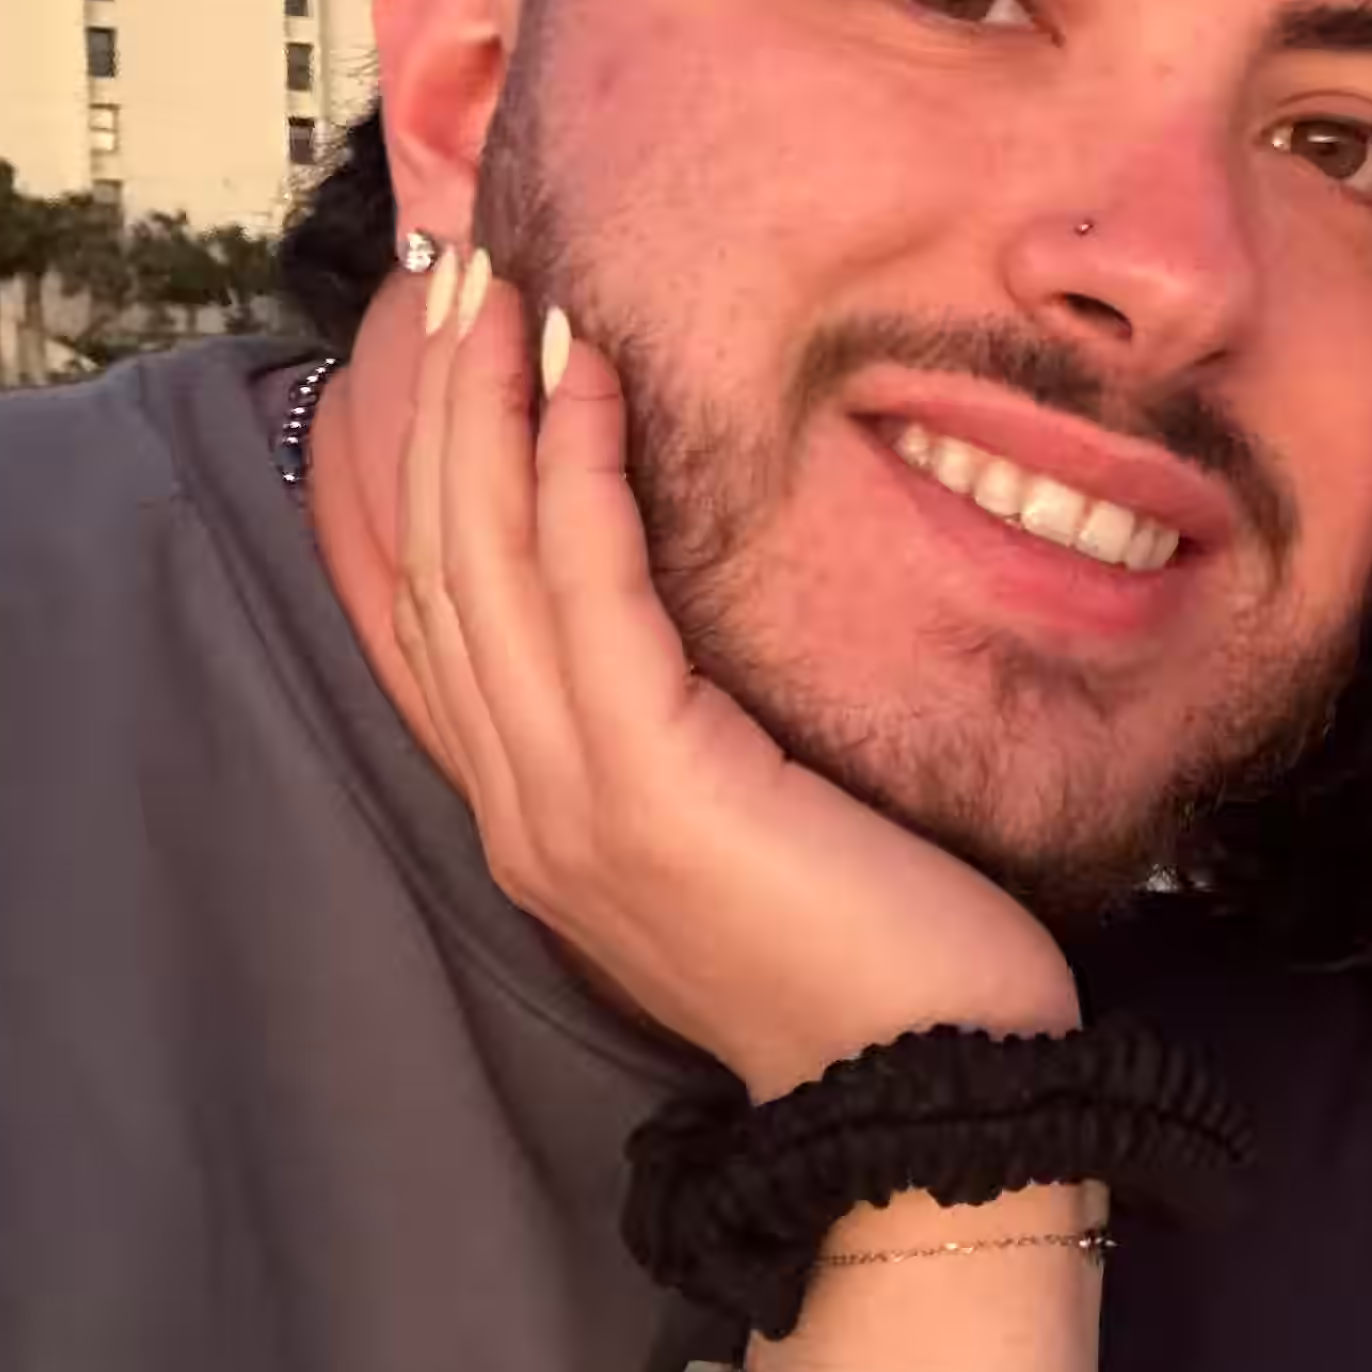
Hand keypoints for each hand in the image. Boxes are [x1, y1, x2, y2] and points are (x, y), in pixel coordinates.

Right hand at [392, 253, 1079, 1098]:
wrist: (934, 1101)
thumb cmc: (880, 966)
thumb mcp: (757, 827)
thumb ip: (691, 736)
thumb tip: (697, 628)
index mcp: (541, 818)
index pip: (449, 612)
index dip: (438, 468)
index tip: (461, 345)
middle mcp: (524, 808)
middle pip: (441, 564)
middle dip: (442, 406)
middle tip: (460, 269)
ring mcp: (568, 802)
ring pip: (487, 562)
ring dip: (490, 407)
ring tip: (508, 285)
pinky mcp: (646, 786)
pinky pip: (587, 594)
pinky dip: (574, 474)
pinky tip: (591, 379)